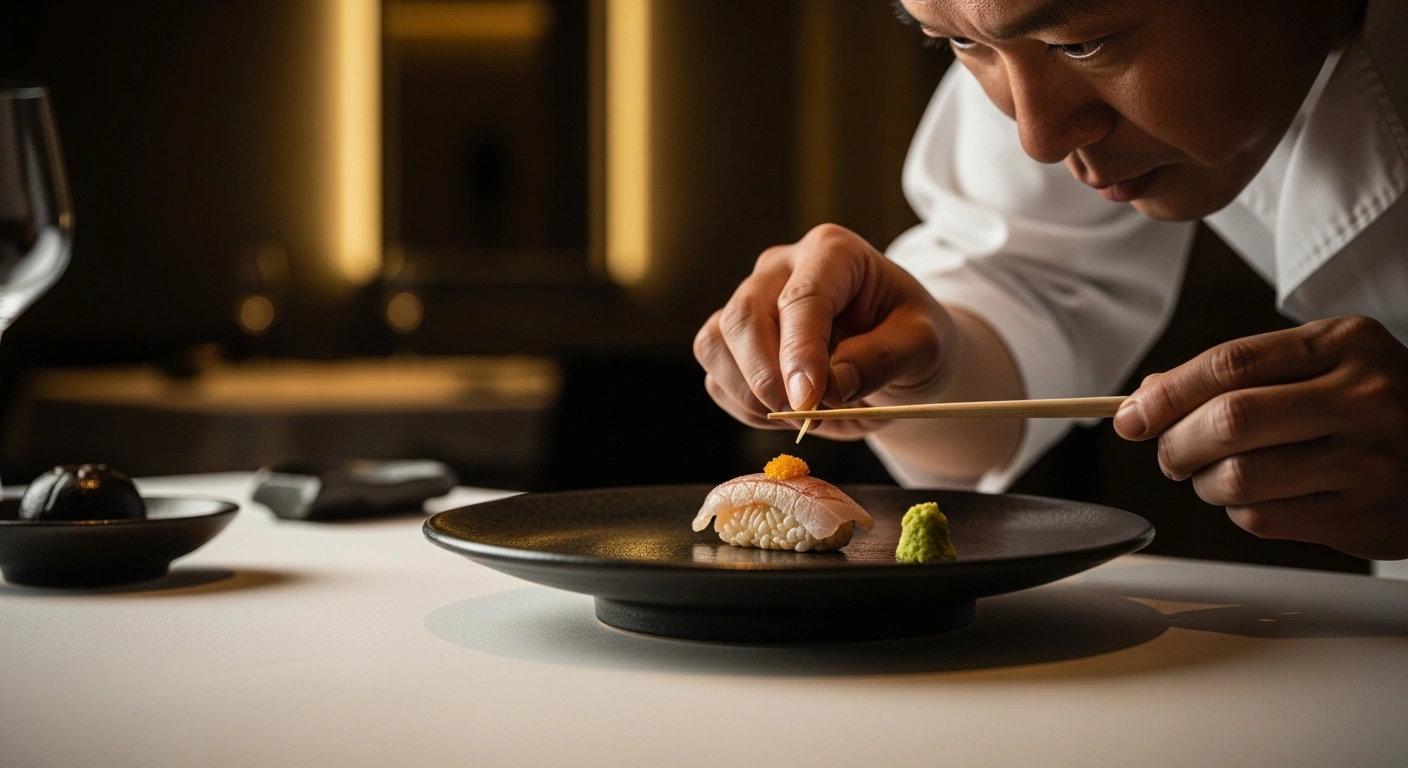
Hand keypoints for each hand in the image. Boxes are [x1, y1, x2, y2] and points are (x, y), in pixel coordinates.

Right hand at [693, 223, 955, 439]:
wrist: (896, 355)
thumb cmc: (911, 338)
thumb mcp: (924, 346)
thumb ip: (883, 359)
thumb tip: (831, 385)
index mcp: (832, 252)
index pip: (802, 298)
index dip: (799, 351)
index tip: (807, 399)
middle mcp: (780, 268)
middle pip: (744, 316)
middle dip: (764, 375)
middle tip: (802, 415)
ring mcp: (750, 301)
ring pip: (716, 344)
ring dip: (748, 393)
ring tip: (800, 416)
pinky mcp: (732, 340)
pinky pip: (716, 377)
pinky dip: (744, 407)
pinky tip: (784, 414)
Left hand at [1114, 317, 1407, 559]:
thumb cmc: (1369, 401)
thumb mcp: (1319, 361)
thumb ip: (1236, 373)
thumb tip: (1145, 397)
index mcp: (1345, 344)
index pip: (1229, 364)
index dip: (1167, 394)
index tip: (1130, 416)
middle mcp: (1364, 399)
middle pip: (1230, 422)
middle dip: (1177, 443)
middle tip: (1170, 454)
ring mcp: (1370, 461)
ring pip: (1240, 479)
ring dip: (1205, 484)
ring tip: (1214, 476)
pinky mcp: (1367, 516)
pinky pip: (1264, 520)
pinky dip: (1240, 512)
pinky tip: (1259, 496)